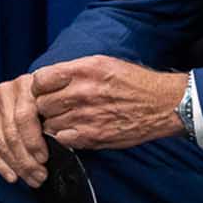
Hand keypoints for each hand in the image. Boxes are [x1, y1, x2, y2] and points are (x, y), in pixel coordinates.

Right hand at [0, 72, 49, 185]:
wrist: (38, 92)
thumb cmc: (55, 102)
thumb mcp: (60, 104)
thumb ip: (57, 118)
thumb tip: (59, 145)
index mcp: (26, 84)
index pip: (24, 118)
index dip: (33, 141)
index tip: (44, 159)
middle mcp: (6, 91)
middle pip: (11, 133)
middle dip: (26, 159)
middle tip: (40, 176)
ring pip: (1, 142)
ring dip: (17, 166)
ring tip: (32, 179)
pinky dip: (1, 165)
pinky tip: (12, 177)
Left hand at [31, 56, 184, 150]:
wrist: (162, 105)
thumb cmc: (133, 82)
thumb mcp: (103, 63)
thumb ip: (74, 70)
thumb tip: (48, 78)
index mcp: (84, 70)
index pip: (40, 79)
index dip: (40, 87)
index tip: (46, 90)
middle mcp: (82, 92)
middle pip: (42, 104)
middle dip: (47, 106)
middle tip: (57, 107)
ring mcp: (86, 116)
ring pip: (49, 124)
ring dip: (55, 123)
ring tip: (69, 119)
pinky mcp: (92, 137)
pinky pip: (62, 139)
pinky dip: (65, 137)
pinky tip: (76, 130)